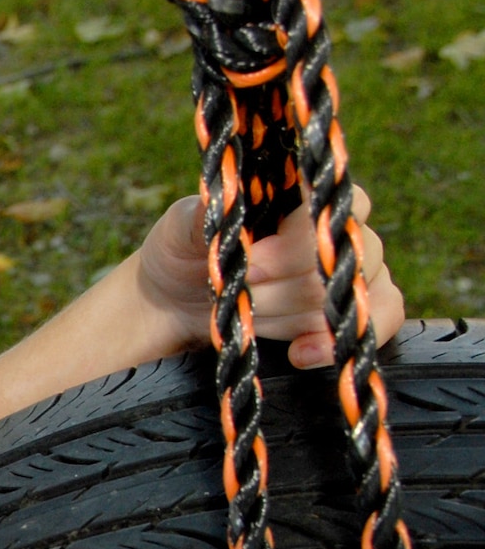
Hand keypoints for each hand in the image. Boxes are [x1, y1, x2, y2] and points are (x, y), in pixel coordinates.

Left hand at [134, 186, 405, 368]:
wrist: (171, 308)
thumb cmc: (183, 254)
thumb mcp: (179, 228)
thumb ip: (200, 215)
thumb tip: (221, 203)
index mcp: (304, 195)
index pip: (339, 201)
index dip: (299, 238)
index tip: (252, 262)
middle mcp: (336, 230)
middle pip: (347, 255)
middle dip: (285, 281)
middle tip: (243, 287)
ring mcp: (349, 271)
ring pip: (348, 294)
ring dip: (289, 312)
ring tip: (250, 315)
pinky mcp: (347, 313)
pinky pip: (377, 323)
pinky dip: (334, 342)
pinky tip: (300, 353)